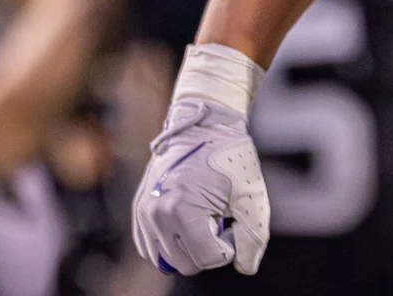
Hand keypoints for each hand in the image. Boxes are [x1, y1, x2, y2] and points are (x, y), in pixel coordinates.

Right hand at [130, 98, 267, 275]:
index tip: (232, 222)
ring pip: (166, 259)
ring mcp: (143, 212)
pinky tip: (187, 220)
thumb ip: (253, 236)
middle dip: (207, 248)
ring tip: (203, 216)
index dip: (227, 247)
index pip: (207, 259)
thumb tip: (246, 267)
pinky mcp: (139, 208)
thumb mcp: (252, 195)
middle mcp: (157, 214)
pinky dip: (170, 242)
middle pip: (185, 264)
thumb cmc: (232, 158)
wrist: (205, 126)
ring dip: (188, 245)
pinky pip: (150, 246)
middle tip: (219, 220)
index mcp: (183, 211)